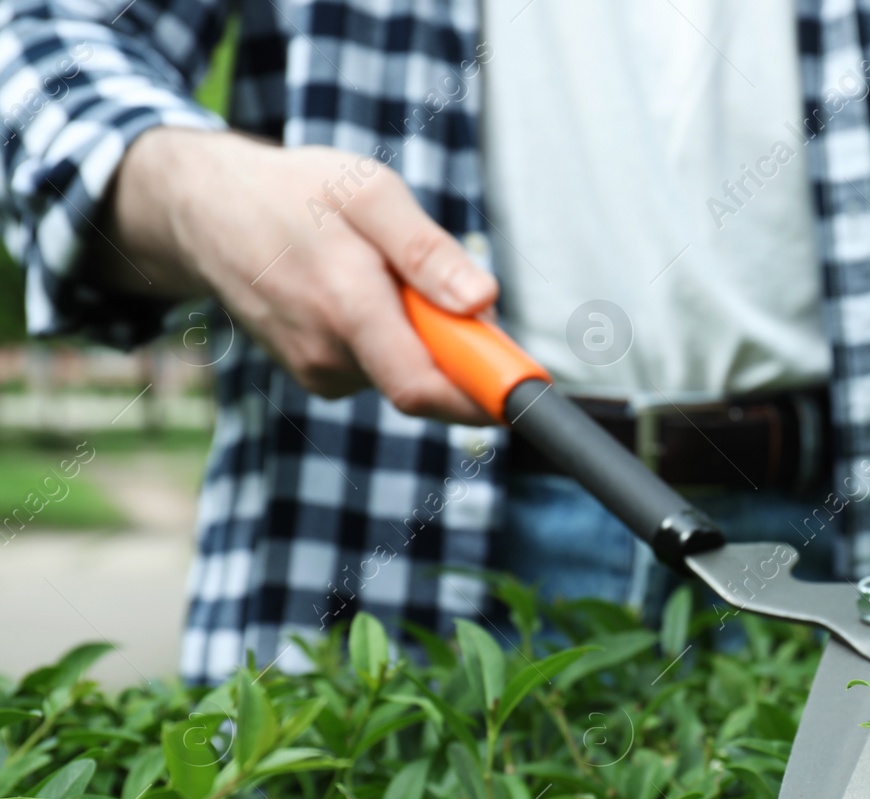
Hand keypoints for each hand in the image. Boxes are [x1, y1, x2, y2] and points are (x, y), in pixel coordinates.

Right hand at [94, 128, 498, 423]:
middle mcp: (328, 355)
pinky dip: (392, 337)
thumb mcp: (369, 193)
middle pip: (426, 382)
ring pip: (404, 370)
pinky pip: (380, 367)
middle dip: (456, 347)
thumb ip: (427, 251)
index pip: (425, 388)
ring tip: (381, 274)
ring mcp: (317, 372)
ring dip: (418, 334)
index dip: (484, 398)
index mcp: (347, 307)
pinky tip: (359, 293)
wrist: (206, 212)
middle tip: (449, 291)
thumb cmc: (294, 193)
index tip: (527, 393)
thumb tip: (482, 301)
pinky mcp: (315, 376)